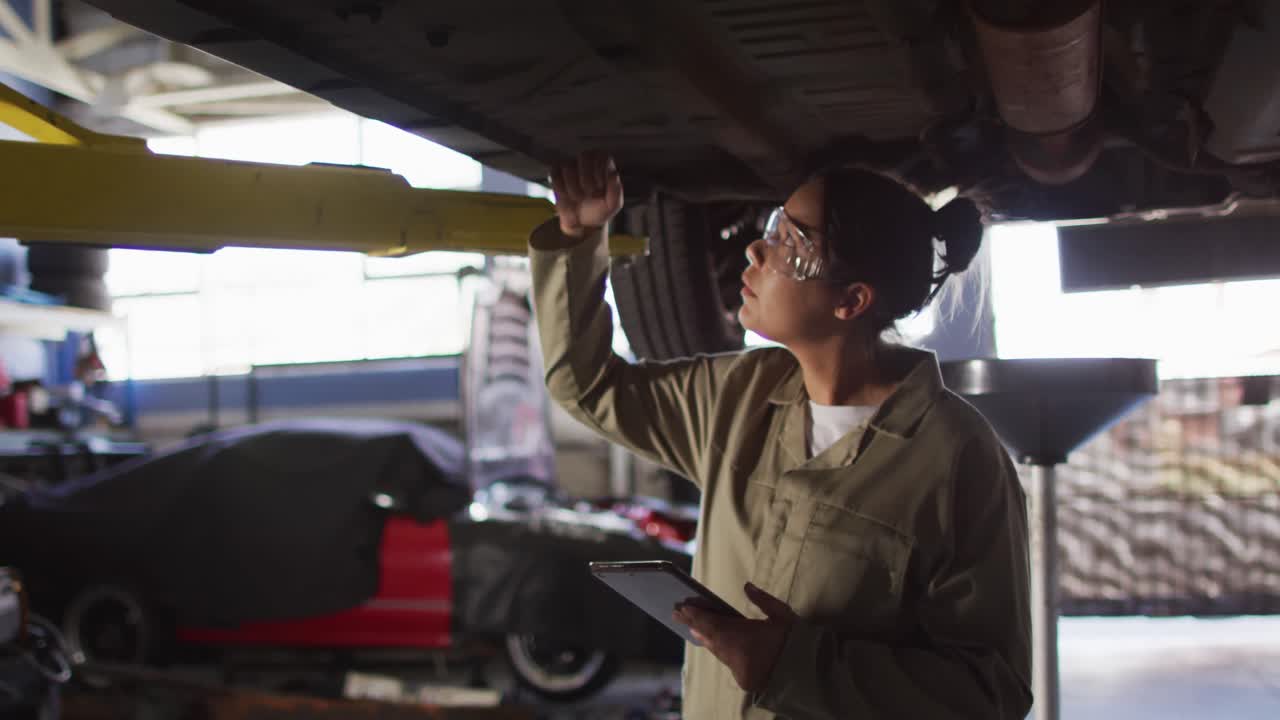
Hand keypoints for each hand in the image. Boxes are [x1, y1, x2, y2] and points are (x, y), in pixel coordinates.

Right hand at [549, 150, 622, 237]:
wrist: (581, 223)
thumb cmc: (599, 211)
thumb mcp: (612, 206)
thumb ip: (616, 191)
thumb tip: (614, 174)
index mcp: (603, 165)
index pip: (602, 156)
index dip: (600, 170)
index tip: (600, 187)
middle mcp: (587, 161)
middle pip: (584, 155)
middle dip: (587, 178)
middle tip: (590, 194)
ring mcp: (570, 165)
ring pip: (568, 166)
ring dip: (573, 187)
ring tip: (578, 198)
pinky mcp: (556, 173)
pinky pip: (555, 173)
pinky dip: (561, 188)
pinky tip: (567, 197)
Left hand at [673, 582, 796, 692]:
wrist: (808, 674)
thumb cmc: (795, 641)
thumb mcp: (783, 615)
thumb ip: (763, 599)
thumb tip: (747, 586)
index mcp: (744, 636)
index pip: (712, 623)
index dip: (696, 615)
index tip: (682, 607)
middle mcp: (736, 654)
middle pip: (710, 637)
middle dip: (694, 624)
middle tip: (677, 613)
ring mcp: (739, 669)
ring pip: (717, 651)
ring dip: (705, 637)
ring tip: (692, 626)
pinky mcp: (744, 680)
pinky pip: (727, 661)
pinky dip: (718, 650)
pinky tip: (710, 642)